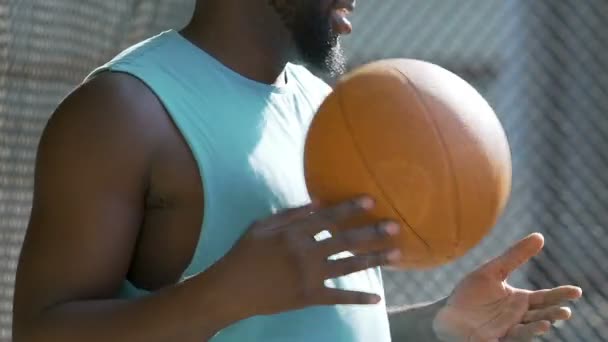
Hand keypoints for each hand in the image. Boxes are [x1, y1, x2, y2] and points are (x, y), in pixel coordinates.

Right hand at [207, 197, 401, 319]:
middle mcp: (307, 254)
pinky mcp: (310, 297)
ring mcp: (310, 277)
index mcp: (294, 234)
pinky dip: (358, 298)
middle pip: (345, 241)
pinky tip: (377, 298)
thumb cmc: (244, 254)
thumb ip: (290, 214)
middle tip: (396, 226)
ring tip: (397, 254)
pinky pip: (338, 297)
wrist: (232, 290)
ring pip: (349, 266)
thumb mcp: (261, 227)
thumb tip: (317, 202)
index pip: (328, 218)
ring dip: (374, 260)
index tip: (371, 200)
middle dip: (372, 232)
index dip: (350, 208)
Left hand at [433, 233, 582, 341]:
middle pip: (541, 315)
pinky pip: (512, 339)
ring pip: (528, 329)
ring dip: (539, 326)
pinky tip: (534, 328)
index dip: (560, 295)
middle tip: (565, 311)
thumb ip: (514, 256)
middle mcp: (518, 317)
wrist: (447, 315)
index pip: (545, 298)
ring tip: (549, 321)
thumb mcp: (492, 272)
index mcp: (519, 301)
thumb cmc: (470, 294)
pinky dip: (523, 335)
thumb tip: (540, 236)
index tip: (576, 291)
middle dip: (554, 314)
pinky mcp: (495, 340)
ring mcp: (508, 330)